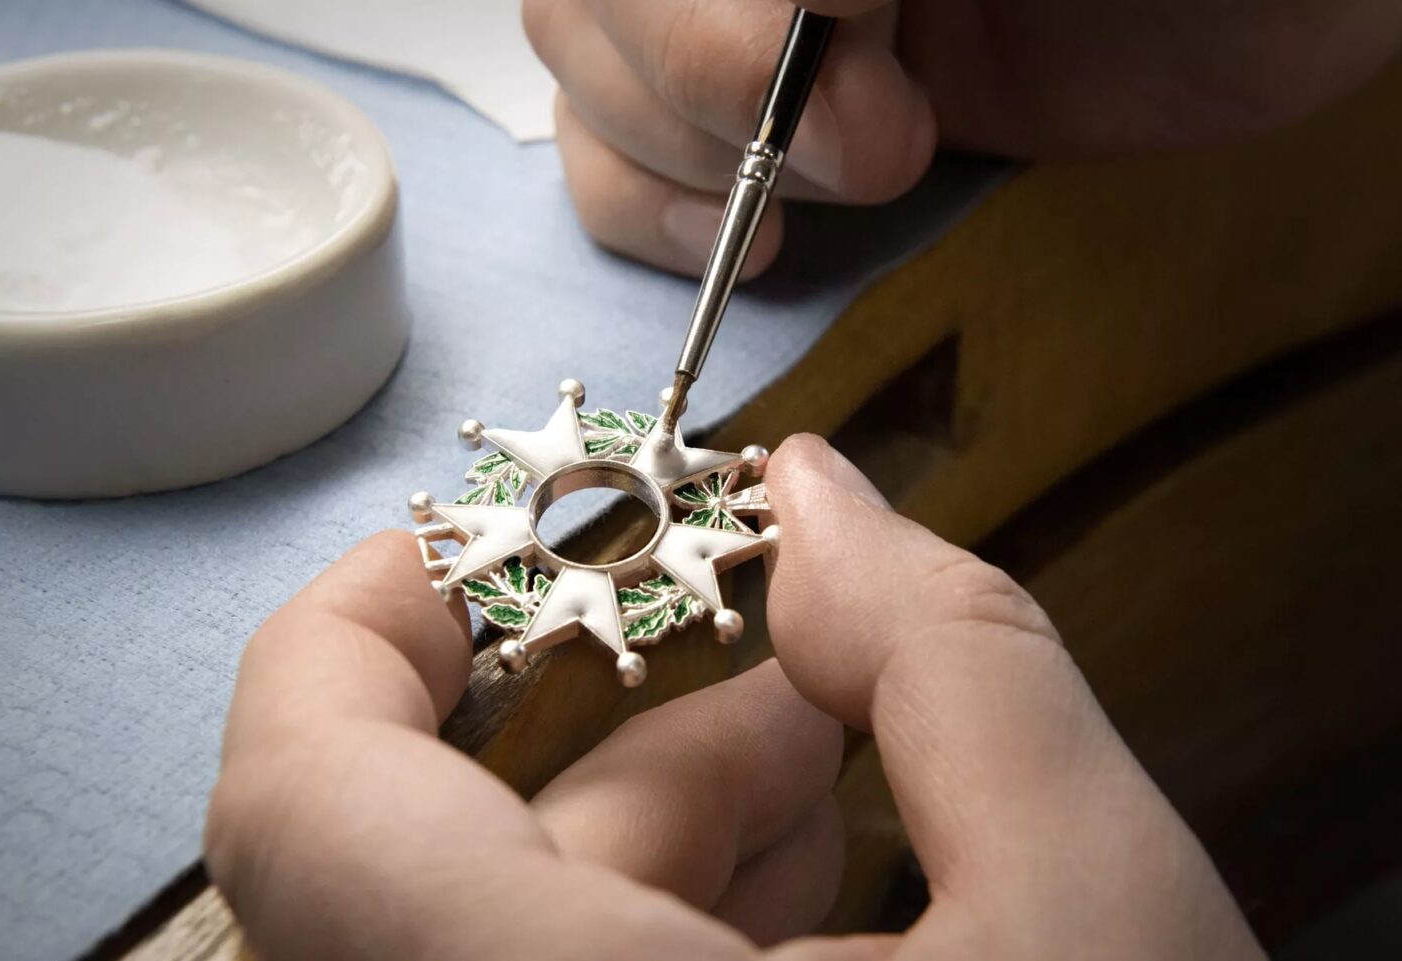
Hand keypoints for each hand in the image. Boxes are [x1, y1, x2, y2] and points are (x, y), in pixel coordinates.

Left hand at [206, 435, 1264, 959]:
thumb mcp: (1102, 918)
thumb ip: (954, 659)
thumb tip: (829, 498)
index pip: (301, 808)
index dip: (358, 630)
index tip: (485, 542)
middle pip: (462, 873)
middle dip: (643, 731)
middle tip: (795, 653)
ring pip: (521, 947)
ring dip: (676, 833)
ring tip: (834, 759)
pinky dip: (684, 937)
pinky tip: (822, 898)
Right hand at [523, 0, 1401, 276]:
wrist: (1254, 18)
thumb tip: (802, 12)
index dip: (731, 15)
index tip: (867, 26)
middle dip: (718, 74)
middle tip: (883, 133)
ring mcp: (736, 17)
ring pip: (579, 64)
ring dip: (681, 148)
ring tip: (835, 182)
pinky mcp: (753, 118)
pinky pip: (608, 157)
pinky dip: (646, 211)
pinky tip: (743, 239)